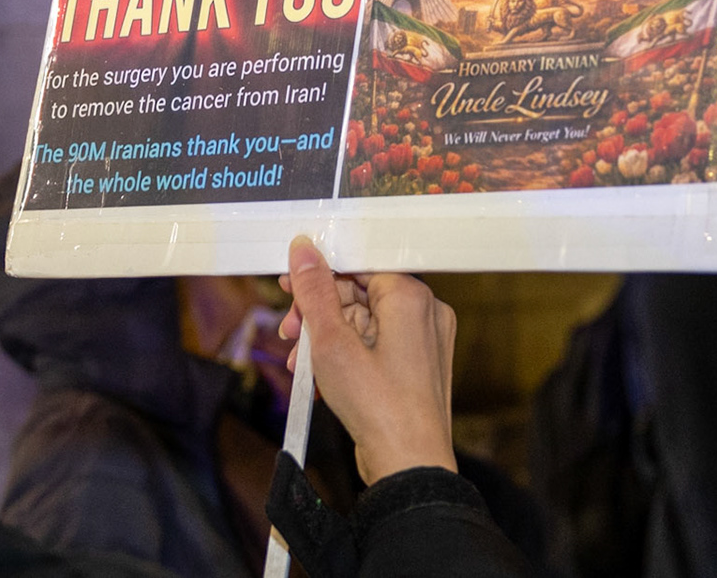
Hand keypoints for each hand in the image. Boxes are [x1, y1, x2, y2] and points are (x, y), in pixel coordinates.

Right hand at [278, 236, 458, 482]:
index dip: (320, 275)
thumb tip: (304, 251)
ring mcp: (424, 341)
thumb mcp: (331, 342)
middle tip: (290, 331)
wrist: (408, 464)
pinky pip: (375, 345)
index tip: (292, 286)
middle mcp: (425, 313)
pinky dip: (347, 355)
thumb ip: (316, 292)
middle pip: (359, 293)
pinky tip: (320, 376)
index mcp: (411, 297)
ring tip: (300, 363)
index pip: (359, 264)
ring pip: (364, 322)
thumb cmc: (379, 407)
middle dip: (319, 314)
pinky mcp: (417, 366)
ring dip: (327, 339)